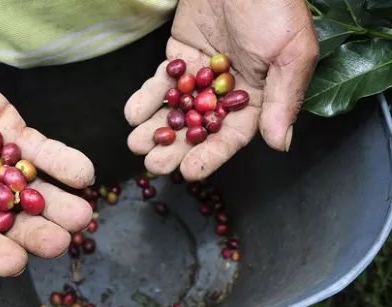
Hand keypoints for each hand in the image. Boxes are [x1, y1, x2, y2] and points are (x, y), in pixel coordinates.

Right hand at [0, 58, 94, 275]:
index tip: (15, 263)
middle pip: (15, 221)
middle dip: (39, 232)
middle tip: (60, 242)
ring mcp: (5, 168)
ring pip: (37, 190)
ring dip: (61, 203)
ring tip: (81, 214)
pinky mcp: (18, 137)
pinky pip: (44, 152)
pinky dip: (63, 162)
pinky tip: (84, 173)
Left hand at [124, 0, 317, 179]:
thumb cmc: (275, 6)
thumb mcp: (291, 53)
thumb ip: (283, 99)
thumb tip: (279, 143)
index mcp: (258, 98)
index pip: (232, 136)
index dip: (210, 155)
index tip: (189, 171)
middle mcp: (227, 93)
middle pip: (198, 129)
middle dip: (175, 147)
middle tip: (154, 163)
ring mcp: (201, 77)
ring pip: (176, 111)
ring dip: (156, 128)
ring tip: (137, 143)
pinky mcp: (179, 59)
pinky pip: (161, 84)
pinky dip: (146, 99)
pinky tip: (133, 114)